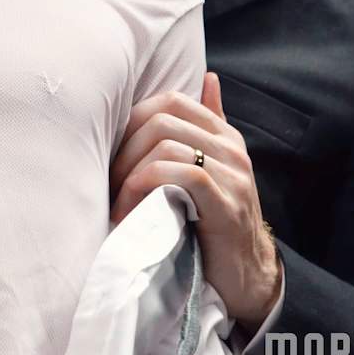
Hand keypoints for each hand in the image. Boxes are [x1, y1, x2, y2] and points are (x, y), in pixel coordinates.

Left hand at [110, 72, 281, 332]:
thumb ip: (204, 129)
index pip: (171, 101)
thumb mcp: (210, 170)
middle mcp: (232, 149)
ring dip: (130, 175)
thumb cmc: (212, 222)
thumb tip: (208, 78)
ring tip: (117, 202)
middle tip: (108, 182)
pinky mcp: (227, 204)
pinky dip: (145, 190)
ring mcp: (234, 175)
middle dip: (125, 150)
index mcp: (224, 135)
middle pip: (163, 120)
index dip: (132, 121)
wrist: (245, 275)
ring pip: (167, 147)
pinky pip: (181, 175)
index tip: (112, 154)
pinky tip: (130, 212)